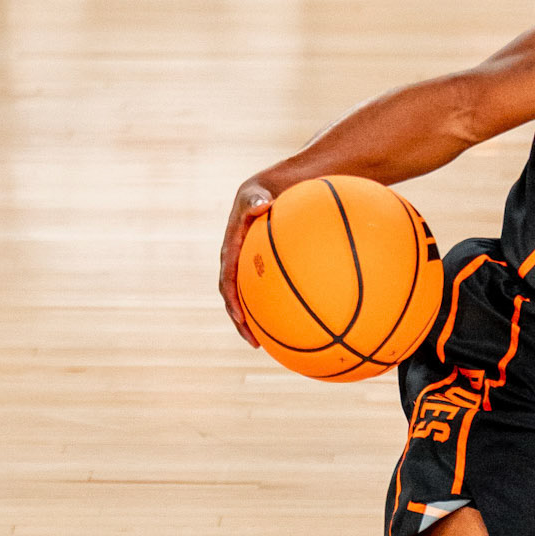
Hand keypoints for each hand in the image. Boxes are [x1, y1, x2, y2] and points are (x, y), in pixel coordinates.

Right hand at [219, 180, 275, 346]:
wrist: (272, 191)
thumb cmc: (264, 192)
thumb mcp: (256, 192)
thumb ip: (255, 199)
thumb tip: (261, 204)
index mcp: (232, 252)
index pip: (227, 281)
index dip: (232, 301)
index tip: (240, 318)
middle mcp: (240, 265)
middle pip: (238, 300)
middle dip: (244, 323)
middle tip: (255, 343)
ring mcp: (254, 270)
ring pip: (256, 300)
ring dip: (263, 322)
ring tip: (278, 344)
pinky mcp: (269, 272)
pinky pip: (276, 291)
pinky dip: (287, 306)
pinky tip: (307, 319)